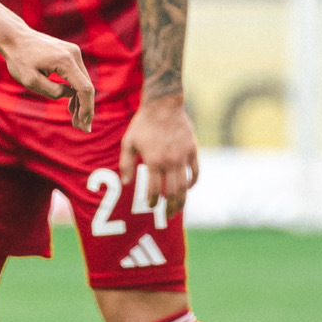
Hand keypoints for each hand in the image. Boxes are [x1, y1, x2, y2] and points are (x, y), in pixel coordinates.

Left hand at [0, 24, 97, 131]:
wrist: (15, 38)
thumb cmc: (19, 59)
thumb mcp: (31, 80)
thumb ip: (52, 91)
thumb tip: (69, 95)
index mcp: (65, 61)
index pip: (84, 88)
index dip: (86, 108)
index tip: (84, 124)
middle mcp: (74, 54)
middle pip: (87, 86)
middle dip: (85, 109)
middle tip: (82, 128)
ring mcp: (73, 53)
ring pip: (83, 82)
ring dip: (81, 102)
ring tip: (76, 121)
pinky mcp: (70, 54)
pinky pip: (77, 76)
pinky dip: (76, 91)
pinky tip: (72, 106)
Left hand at [126, 95, 199, 210]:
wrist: (163, 105)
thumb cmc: (142, 124)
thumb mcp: (128, 142)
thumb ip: (125, 163)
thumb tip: (126, 183)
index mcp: (154, 161)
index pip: (155, 189)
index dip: (153, 200)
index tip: (151, 206)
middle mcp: (170, 161)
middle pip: (173, 192)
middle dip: (170, 207)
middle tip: (168, 216)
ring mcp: (183, 156)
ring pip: (185, 186)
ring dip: (182, 200)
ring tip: (178, 209)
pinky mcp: (192, 150)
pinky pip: (195, 171)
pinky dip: (193, 182)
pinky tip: (188, 188)